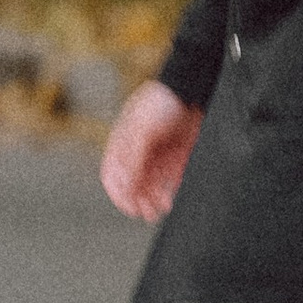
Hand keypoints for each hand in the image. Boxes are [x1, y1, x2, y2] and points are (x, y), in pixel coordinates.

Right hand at [100, 77, 201, 221]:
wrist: (189, 89)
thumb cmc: (160, 103)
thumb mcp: (142, 131)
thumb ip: (133, 159)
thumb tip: (126, 187)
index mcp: (123, 144)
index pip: (113, 175)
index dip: (118, 193)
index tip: (128, 206)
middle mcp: (139, 153)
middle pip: (133, 185)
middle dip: (137, 201)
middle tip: (145, 213)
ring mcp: (158, 156)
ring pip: (150, 187)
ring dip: (151, 201)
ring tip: (157, 212)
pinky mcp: (176, 157)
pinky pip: (169, 181)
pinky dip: (167, 193)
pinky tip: (168, 202)